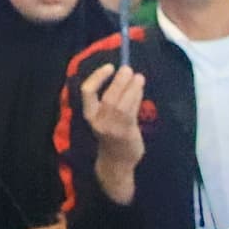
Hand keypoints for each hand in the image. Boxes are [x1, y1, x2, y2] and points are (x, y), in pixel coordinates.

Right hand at [82, 63, 147, 193]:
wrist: (116, 162)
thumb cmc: (112, 136)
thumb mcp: (104, 119)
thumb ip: (110, 102)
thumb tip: (123, 79)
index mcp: (89, 115)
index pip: (87, 92)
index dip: (97, 77)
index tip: (109, 67)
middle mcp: (98, 120)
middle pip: (108, 96)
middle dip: (119, 81)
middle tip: (128, 68)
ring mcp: (112, 127)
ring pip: (121, 103)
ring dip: (131, 88)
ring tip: (139, 77)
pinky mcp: (125, 132)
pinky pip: (131, 111)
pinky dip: (136, 98)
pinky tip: (140, 90)